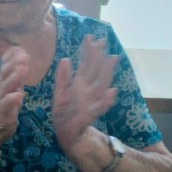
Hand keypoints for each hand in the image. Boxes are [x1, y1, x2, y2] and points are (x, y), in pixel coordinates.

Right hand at [0, 45, 28, 142]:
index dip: (11, 57)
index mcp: (2, 82)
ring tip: (22, 69)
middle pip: (4, 75)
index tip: (19, 48)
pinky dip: (11, 101)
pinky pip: (5, 108)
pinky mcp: (1, 116)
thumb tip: (23, 57)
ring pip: (4, 89)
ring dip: (13, 79)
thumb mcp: (9, 89)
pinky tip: (19, 95)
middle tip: (23, 56)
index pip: (5, 67)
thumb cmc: (1, 108)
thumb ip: (16, 75)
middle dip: (13, 64)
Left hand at [52, 35, 117, 153]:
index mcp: (80, 85)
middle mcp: (87, 91)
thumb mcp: (60, 94)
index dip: (87, 52)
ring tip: (112, 59)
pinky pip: (98, 108)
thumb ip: (62, 78)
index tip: (89, 37)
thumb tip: (66, 58)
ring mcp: (90, 102)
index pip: (85, 65)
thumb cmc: (64, 113)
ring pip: (100, 85)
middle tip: (102, 41)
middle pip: (95, 71)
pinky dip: (106, 101)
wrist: (66, 134)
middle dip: (98, 57)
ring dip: (106, 73)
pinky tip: (112, 92)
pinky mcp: (89, 115)